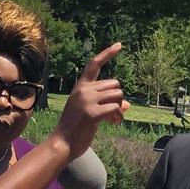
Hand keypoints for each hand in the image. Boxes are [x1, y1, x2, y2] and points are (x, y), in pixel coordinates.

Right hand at [54, 42, 129, 158]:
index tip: (120, 45)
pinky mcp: (92, 113)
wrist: (62, 143)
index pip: (94, 65)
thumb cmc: (76, 128)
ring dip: (120, 108)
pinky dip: (118, 116)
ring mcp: (87, 100)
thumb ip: (107, 104)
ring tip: (114, 120)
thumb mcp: (92, 112)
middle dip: (118, 98)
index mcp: (80, 87)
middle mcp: (83, 90)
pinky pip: (116, 108)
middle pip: (114, 84)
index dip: (108, 53)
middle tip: (114, 114)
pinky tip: (114, 123)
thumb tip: (127, 104)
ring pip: (117, 95)